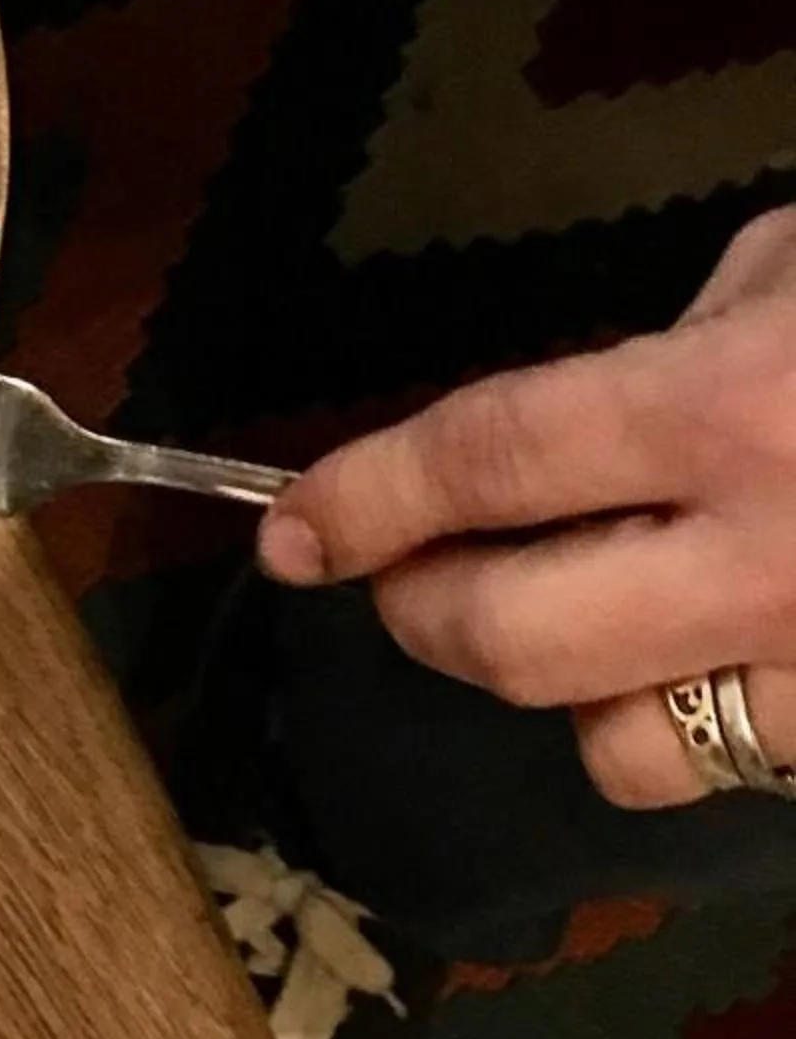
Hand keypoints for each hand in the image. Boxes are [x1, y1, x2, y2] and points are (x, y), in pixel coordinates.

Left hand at [257, 209, 795, 806]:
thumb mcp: (793, 265)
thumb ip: (668, 345)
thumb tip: (562, 421)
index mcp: (727, 410)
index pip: (486, 465)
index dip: (366, 500)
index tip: (292, 534)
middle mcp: (768, 561)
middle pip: (510, 638)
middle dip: (422, 609)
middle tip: (413, 572)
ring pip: (619, 750)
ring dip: (564, 689)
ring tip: (588, 617)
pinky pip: (739, 772)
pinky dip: (694, 724)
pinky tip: (713, 660)